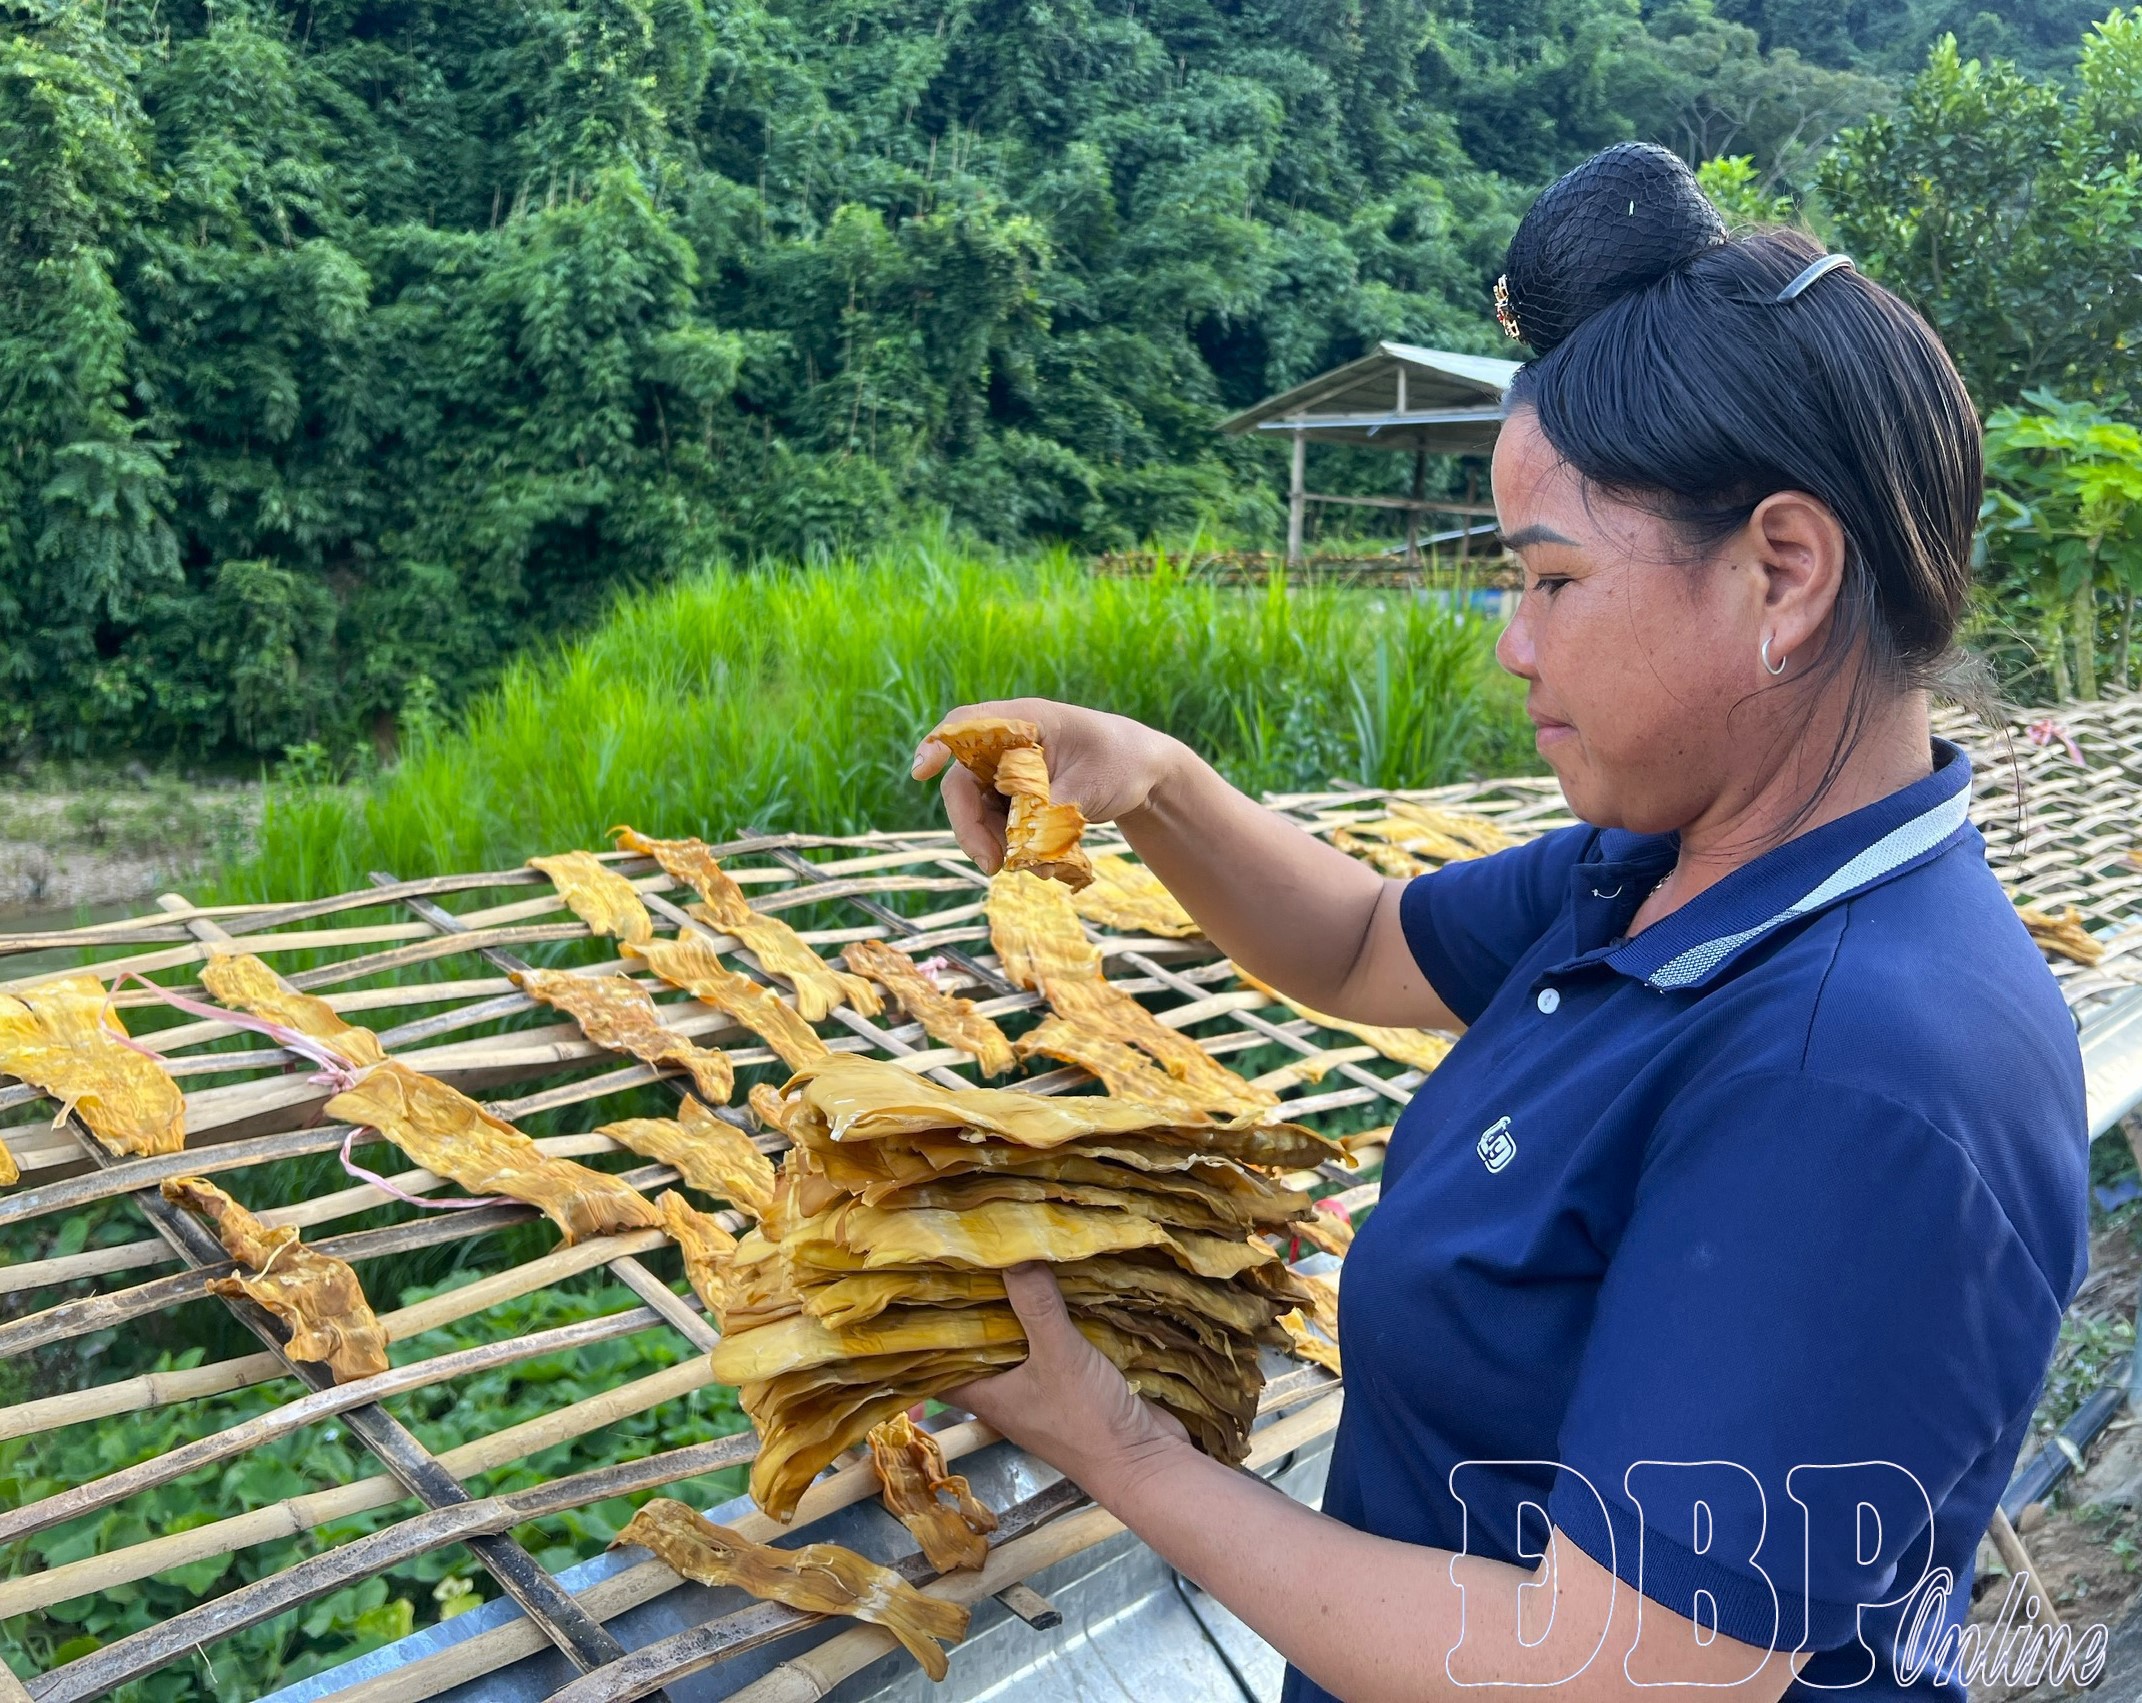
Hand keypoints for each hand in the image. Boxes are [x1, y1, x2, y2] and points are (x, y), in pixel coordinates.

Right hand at [911, 698, 1183, 874]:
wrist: (1143, 774)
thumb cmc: (1119, 763)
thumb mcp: (1088, 786)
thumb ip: (1047, 810)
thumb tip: (1017, 845)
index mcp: (1024, 721)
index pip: (967, 726)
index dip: (938, 746)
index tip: (921, 772)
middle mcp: (1007, 745)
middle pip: (963, 784)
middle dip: (971, 827)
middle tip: (992, 864)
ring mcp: (1008, 773)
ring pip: (978, 812)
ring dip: (997, 844)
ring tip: (1039, 867)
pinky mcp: (1015, 798)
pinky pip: (998, 826)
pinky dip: (1013, 847)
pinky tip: (1043, 864)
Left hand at [948, 1263, 1190, 1493]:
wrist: (1142, 1460)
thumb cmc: (1087, 1420)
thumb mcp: (1058, 1356)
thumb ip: (1036, 1304)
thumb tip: (1011, 1247)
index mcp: (983, 1393)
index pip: (935, 1360)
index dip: (924, 1327)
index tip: (919, 1283)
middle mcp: (1003, 1389)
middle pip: (976, 1342)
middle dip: (973, 1302)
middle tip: (965, 1251)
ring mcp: (1036, 1385)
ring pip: (1015, 1338)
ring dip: (1014, 1305)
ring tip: (1004, 1254)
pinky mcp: (1068, 1378)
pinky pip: (1048, 1339)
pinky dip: (1049, 1315)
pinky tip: (1055, 1281)